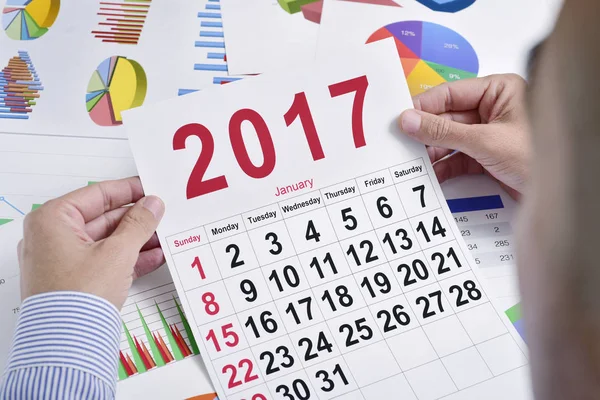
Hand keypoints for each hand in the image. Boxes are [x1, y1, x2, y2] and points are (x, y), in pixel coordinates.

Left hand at [18, 177, 164, 309]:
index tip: (150, 188)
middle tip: (161, 214)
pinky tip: (154, 257)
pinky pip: (104, 261)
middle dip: (136, 219)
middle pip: (103, 218)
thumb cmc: (77, 296)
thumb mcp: (117, 252)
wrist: (67, 343)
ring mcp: (62, 260)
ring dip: (136, 239)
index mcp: (52, 220)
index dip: (128, 190)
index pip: (96, 194)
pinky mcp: (74, 280)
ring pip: (106, 241)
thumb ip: (139, 224)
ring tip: (163, 236)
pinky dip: (128, 259)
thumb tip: (152, 205)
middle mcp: (52, 237)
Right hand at [398, 74, 529, 198]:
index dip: (424, 106)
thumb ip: (444, 131)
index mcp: (499, 91)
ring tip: (411, 163)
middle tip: (399, 144)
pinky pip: (458, 159)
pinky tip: (431, 176)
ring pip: (451, 140)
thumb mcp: (485, 141)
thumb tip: (410, 121)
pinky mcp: (488, 158)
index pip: (450, 94)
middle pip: (447, 119)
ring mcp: (489, 136)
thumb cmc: (539, 157)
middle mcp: (493, 111)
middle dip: (426, 134)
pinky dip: (444, 168)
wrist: (561, 193)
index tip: (400, 119)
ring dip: (432, 153)